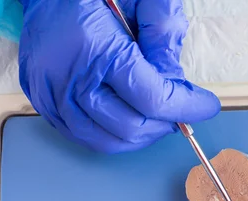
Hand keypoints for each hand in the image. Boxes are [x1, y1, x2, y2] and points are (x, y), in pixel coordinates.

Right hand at [18, 0, 219, 153]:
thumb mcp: (140, 0)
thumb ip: (164, 34)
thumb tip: (177, 80)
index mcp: (99, 49)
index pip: (154, 100)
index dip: (187, 108)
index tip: (205, 107)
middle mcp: (71, 77)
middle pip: (130, 127)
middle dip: (164, 124)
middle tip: (179, 111)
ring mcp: (52, 93)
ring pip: (106, 140)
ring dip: (139, 136)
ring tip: (155, 118)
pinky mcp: (42, 101)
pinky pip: (81, 136)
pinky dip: (111, 135)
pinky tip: (126, 118)